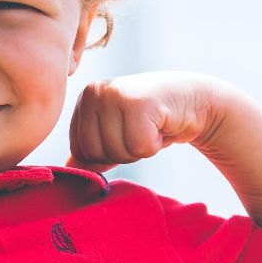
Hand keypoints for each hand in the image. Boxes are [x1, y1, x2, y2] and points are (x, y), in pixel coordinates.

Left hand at [64, 71, 228, 172]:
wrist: (193, 101)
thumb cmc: (151, 120)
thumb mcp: (116, 134)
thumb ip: (91, 150)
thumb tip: (67, 169)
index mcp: (85, 100)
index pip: (79, 151)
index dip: (106, 154)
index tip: (126, 134)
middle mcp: (95, 92)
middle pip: (95, 154)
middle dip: (123, 153)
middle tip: (141, 131)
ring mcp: (115, 95)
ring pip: (117, 152)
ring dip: (140, 149)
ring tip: (151, 127)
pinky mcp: (138, 103)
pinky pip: (139, 147)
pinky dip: (155, 145)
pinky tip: (161, 126)